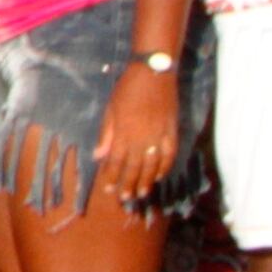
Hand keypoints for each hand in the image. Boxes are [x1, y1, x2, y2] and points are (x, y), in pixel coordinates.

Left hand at [93, 58, 181, 209]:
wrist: (153, 74)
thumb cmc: (127, 89)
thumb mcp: (110, 109)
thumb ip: (106, 133)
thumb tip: (99, 155)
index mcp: (123, 133)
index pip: (116, 161)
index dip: (112, 176)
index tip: (109, 188)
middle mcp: (141, 139)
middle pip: (134, 168)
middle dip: (128, 184)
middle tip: (124, 197)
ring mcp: (159, 138)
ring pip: (152, 166)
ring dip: (145, 181)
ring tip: (140, 193)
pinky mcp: (172, 133)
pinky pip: (168, 157)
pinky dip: (164, 168)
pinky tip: (158, 176)